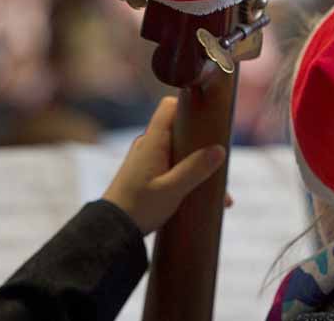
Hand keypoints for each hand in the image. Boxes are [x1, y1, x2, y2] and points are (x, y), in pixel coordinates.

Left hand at [103, 96, 226, 234]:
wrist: (111, 230)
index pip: (169, 106)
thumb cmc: (138, 207)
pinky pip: (173, 166)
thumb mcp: (171, 190)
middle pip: (180, 130)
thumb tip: (220, 150)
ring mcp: (147, 159)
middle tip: (222, 161)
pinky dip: (189, 176)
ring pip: (180, 152)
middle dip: (203, 143)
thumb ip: (195, 169)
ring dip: (199, 165)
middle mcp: (149, 145)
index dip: (189, 105)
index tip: (210, 115)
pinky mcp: (148, 174)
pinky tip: (207, 199)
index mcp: (152, 141)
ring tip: (221, 193)